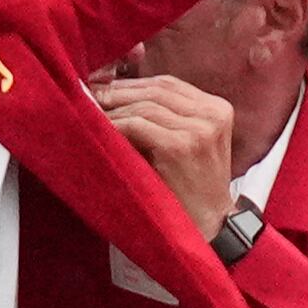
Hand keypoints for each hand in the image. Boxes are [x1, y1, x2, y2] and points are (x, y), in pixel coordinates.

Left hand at [94, 75, 237, 236]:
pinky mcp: (181, 145)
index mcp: (217, 109)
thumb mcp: (189, 144)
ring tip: (89, 109)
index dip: (133, 81)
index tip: (104, 83)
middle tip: (89, 92)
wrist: (209, 227)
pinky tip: (99, 128)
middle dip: (119, 90)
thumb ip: (167, 118)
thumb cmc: (190, 188)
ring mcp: (199, 129)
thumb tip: (117, 92)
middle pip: (157, 89)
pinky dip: (115, 124)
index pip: (168, 83)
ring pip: (145, 104)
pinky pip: (138, 124)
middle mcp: (213, 113)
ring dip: (113, 107)